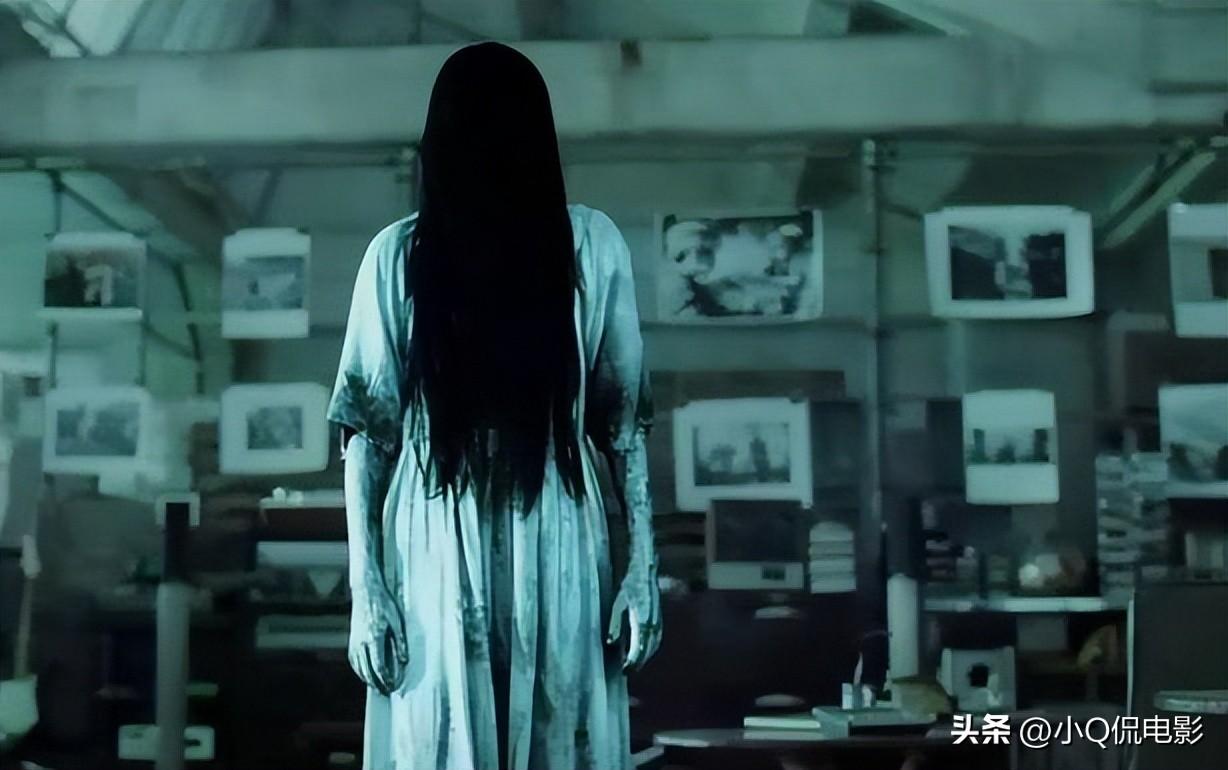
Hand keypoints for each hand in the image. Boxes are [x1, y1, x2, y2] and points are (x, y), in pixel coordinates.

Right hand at [348, 582, 408, 694]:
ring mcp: (354, 642)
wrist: (365, 590)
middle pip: (367, 671)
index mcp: (374, 638)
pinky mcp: (352, 640)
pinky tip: (367, 674)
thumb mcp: (396, 620)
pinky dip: (360, 671)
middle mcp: (361, 643)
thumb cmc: (383, 603)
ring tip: (379, 687)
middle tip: (388, 691)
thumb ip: (400, 642)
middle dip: (377, 684)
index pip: (378, 666)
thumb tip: (404, 661)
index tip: (393, 686)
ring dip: (368, 679)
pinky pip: (354, 661)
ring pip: (359, 668)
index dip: (386, 679)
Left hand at [606, 558, 660, 672]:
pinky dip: (651, 648)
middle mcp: (653, 621)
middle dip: (639, 662)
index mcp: (642, 618)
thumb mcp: (617, 603)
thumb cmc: (628, 585)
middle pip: (648, 648)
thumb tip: (611, 643)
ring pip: (654, 644)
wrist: (645, 570)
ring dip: (645, 656)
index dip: (632, 660)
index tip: (624, 669)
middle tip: (627, 671)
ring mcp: (658, 619)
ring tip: (634, 665)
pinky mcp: (659, 618)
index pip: (639, 646)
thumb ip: (615, 624)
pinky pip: (657, 638)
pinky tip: (643, 652)